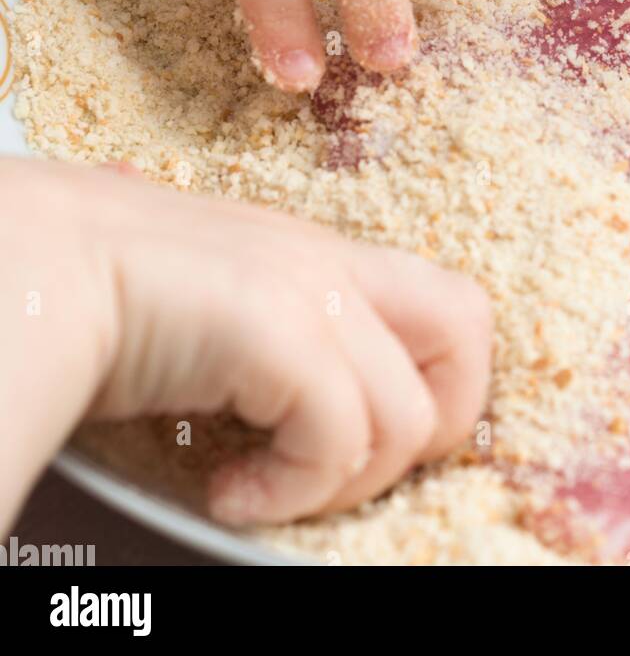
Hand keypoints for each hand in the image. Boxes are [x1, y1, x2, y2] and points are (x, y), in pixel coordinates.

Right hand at [0, 160, 492, 529]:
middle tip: (352, 464)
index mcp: (316, 256)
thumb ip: (246, 323)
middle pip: (467, 327)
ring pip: (407, 414)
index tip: (353, 445)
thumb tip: (238, 362)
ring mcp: (310, 287)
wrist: (31, 267)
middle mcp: (327, 261)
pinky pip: (338, 440)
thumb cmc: (96, 290)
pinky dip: (290, 493)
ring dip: (342, 483)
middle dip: (435, 420)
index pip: (438, 304)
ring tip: (262, 488)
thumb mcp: (204, 306)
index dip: (427, 387)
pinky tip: (227, 490)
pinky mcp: (281, 326)